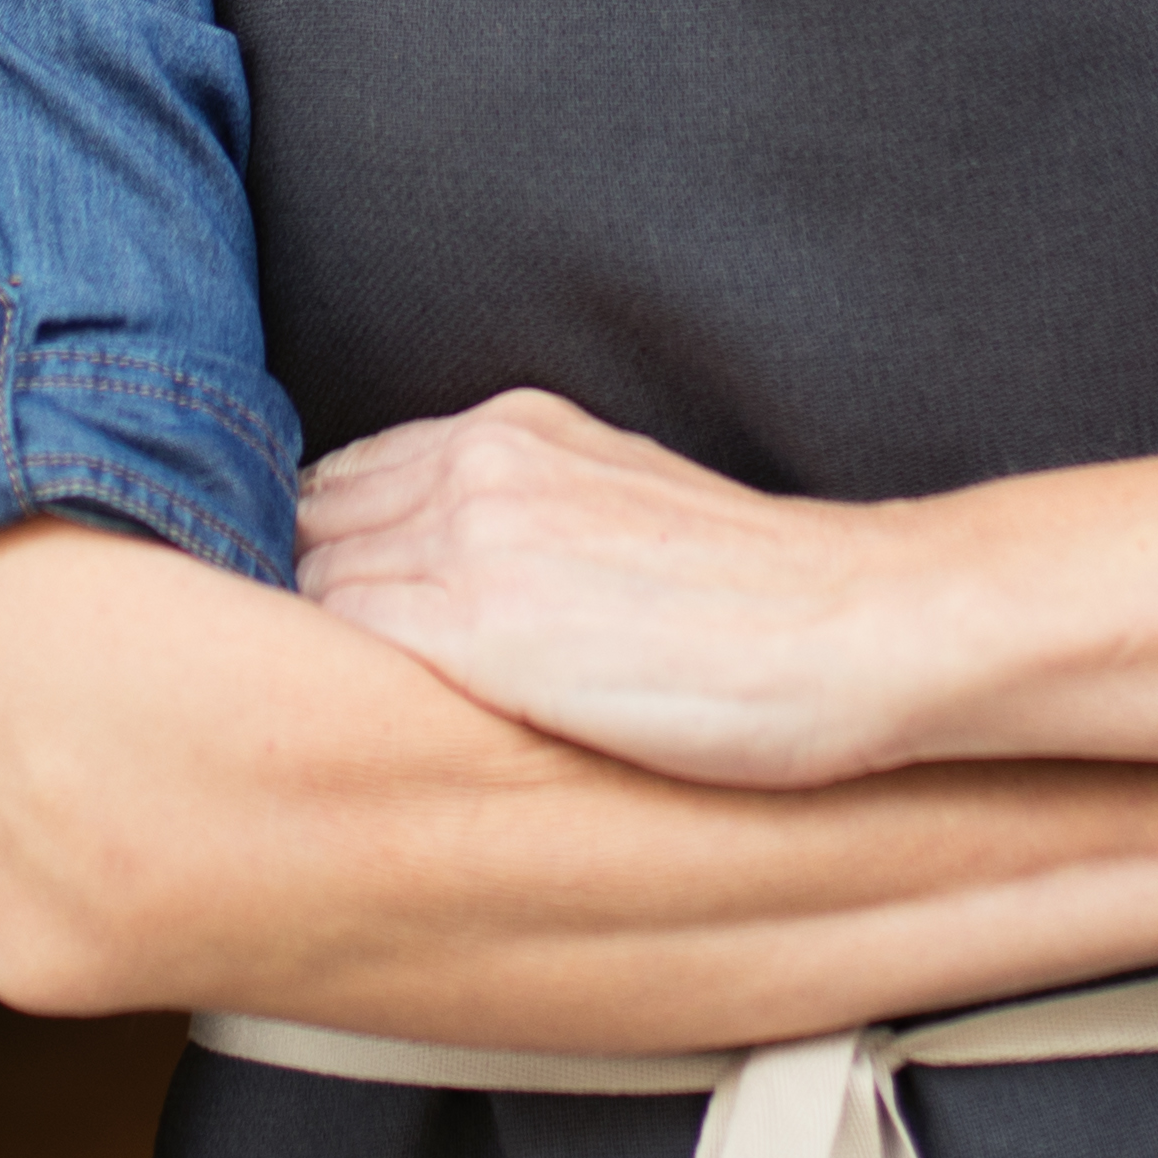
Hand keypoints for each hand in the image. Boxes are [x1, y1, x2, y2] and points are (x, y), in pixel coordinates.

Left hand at [296, 390, 932, 790]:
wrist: (855, 629)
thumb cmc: (766, 602)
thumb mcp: (629, 506)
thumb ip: (530, 514)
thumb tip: (455, 573)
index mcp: (514, 429)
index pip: (348, 475)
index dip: (326, 550)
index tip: (329, 611)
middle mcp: (479, 463)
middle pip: (310, 520)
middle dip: (301, 593)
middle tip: (312, 678)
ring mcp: (470, 538)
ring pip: (311, 579)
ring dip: (310, 643)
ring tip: (324, 715)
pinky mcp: (475, 628)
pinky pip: (340, 643)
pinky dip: (329, 684)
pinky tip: (351, 729)